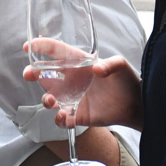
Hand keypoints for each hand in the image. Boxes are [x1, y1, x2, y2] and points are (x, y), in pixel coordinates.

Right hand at [23, 52, 143, 130]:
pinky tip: (65, 116)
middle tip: (28, 73)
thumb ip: (111, 65)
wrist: (137, 105)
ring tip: (51, 101)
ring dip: (46, 100)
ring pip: (50, 99)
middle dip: (33, 73)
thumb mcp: (121, 66)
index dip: (42, 47)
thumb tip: (97, 69)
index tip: (28, 46)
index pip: (57, 52)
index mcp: (79, 63)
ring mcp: (74, 98)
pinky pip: (63, 119)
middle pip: (46, 75)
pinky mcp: (79, 116)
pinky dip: (60, 119)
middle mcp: (72, 80)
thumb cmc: (127, 80)